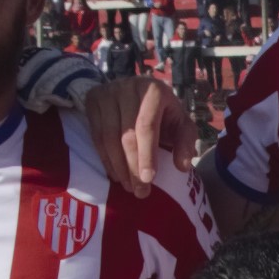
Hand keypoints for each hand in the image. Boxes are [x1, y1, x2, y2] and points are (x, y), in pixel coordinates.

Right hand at [69, 70, 197, 196]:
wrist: (138, 92)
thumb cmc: (163, 112)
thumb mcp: (181, 124)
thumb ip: (185, 142)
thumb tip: (182, 166)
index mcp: (154, 90)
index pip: (147, 126)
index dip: (147, 155)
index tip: (149, 179)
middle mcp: (128, 87)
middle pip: (126, 134)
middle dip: (132, 167)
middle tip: (139, 191)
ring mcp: (107, 92)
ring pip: (108, 136)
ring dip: (117, 166)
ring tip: (127, 186)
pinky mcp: (93, 100)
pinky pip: (96, 135)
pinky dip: (105, 158)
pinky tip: (115, 173)